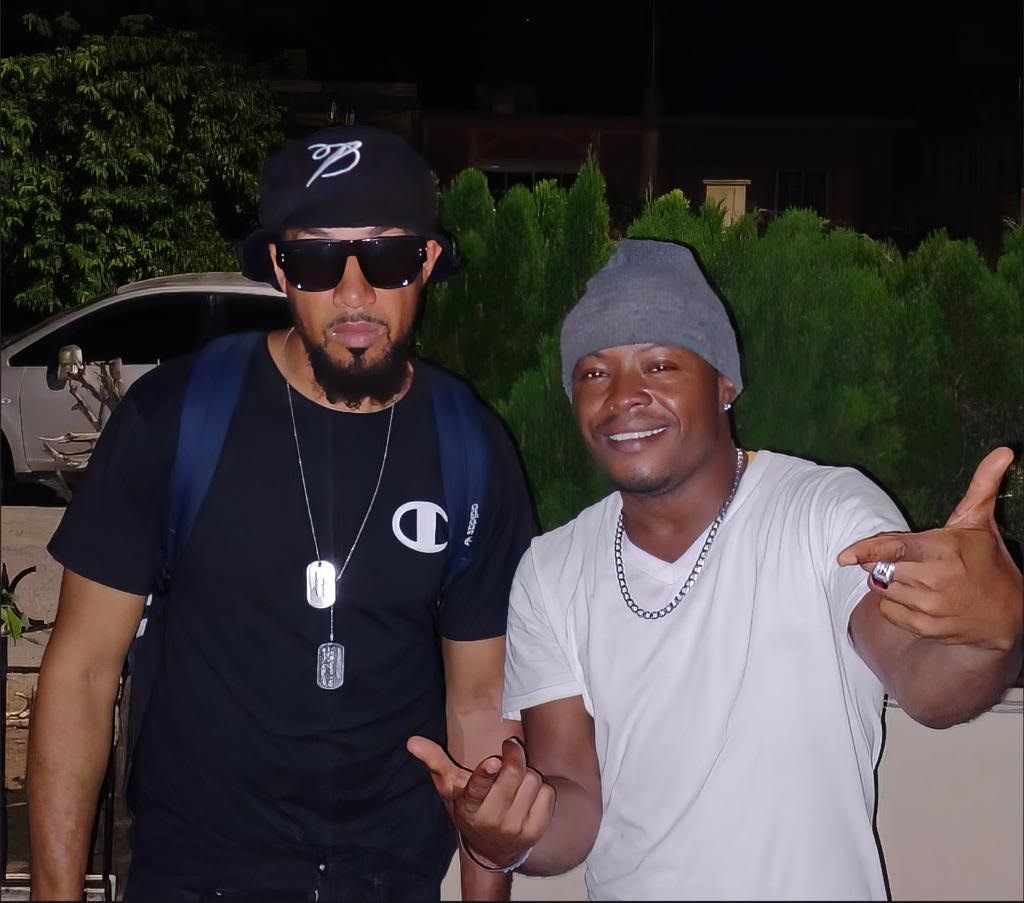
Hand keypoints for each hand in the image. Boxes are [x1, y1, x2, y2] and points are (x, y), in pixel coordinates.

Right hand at [407, 735, 554, 867]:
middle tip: (510, 746)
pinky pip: (547, 793)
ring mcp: (515, 827)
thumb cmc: (470, 809)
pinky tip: (527, 796)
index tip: (493, 761)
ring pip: (533, 779)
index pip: (477, 789)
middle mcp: (492, 819)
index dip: (486, 774)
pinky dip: (540, 789)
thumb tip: (412, 741)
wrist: (492, 851)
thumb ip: (434, 762)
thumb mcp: (450, 788)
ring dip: (527, 774)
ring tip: (515, 782)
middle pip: (513, 774)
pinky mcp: (536, 831)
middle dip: (514, 754)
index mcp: (469, 806)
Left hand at [838, 447, 1022, 650]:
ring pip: (884, 589)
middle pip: (884, 568)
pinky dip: (895, 604)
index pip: (895, 549)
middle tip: (916, 562)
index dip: (866, 550)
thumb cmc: (988, 561)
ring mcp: (930, 607)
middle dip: (889, 563)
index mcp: (943, 550)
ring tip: (923, 580)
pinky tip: (920, 598)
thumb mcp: (981, 523)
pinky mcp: (925, 627)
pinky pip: (888, 611)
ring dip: (893, 583)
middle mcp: (934, 580)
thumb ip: (982, 486)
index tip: (843, 556)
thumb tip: (1003, 450)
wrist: (1009, 615)